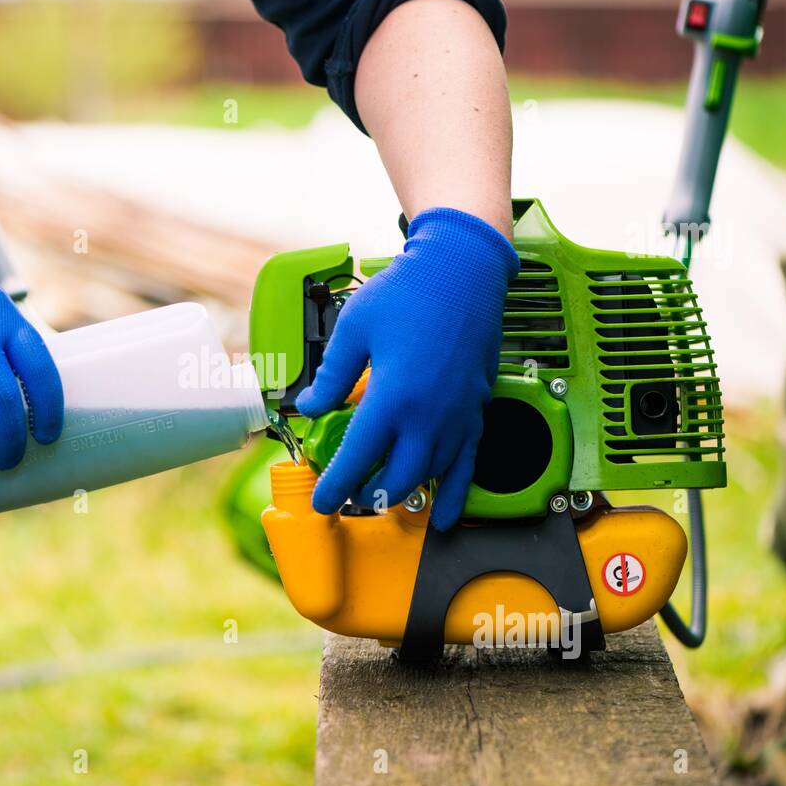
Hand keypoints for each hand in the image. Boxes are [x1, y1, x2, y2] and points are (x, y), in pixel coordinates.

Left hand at [294, 207, 516, 529]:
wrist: (464, 270)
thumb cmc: (409, 291)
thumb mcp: (354, 328)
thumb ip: (331, 376)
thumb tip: (309, 406)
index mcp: (392, 397)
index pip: (358, 459)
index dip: (335, 486)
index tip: (321, 501)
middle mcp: (428, 416)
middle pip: (394, 480)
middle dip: (366, 496)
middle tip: (346, 498)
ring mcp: (456, 417)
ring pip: (428, 476)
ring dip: (401, 494)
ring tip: (378, 498)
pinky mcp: (475, 411)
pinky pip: (466, 465)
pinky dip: (453, 494)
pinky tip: (443, 515)